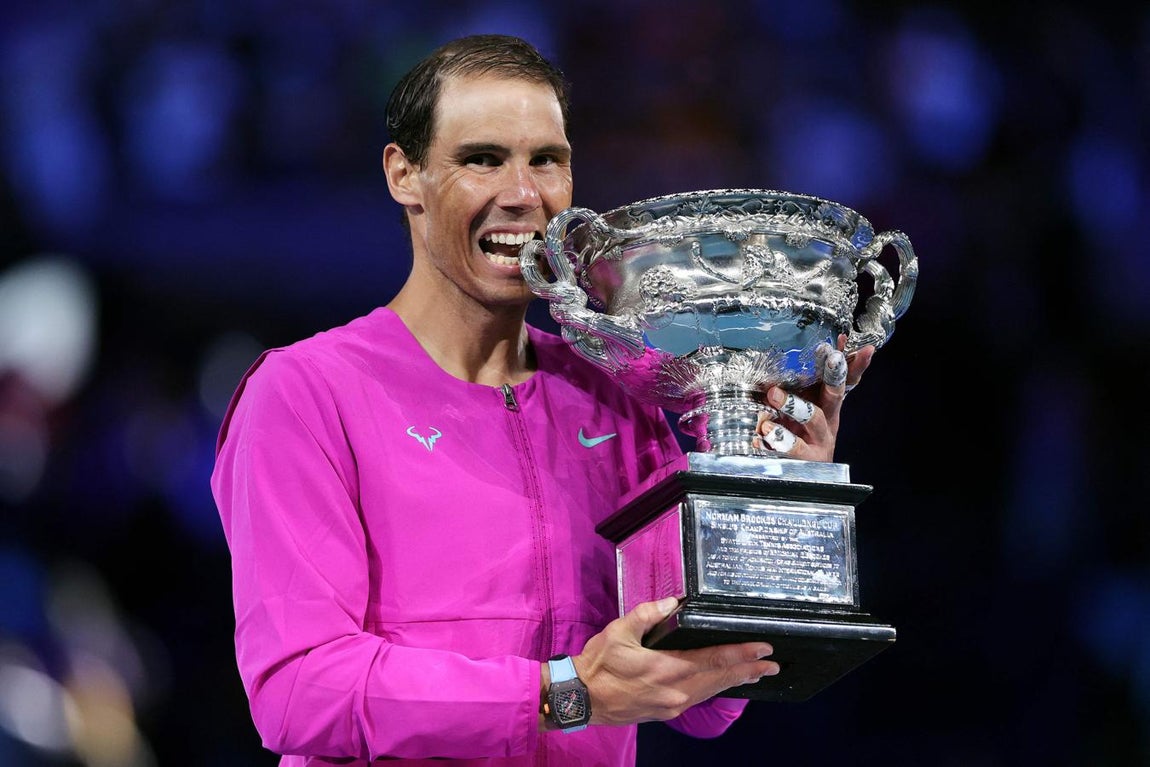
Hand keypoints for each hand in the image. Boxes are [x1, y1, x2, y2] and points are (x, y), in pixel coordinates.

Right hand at [572, 597, 778, 725]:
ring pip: (712, 691)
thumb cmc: (598, 663)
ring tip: (756, 674)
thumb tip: (674, 603)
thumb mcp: (619, 631)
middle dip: (748, 670)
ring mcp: (672, 705)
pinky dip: (716, 689)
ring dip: (735, 681)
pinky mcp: (666, 712)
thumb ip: (648, 614)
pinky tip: (723, 684)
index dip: (740, 654)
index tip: (763, 650)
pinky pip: (699, 698)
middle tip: (772, 664)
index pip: (713, 660)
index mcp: (666, 669)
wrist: (580, 698)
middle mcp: (675, 691)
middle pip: (720, 679)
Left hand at [754, 334, 873, 461]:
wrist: (811, 476)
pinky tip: (762, 434)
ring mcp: (818, 440)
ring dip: (795, 405)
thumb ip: (806, 384)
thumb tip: (804, 353)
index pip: (846, 379)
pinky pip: (791, 448)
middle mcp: (828, 420)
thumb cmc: (806, 434)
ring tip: (773, 394)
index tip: (840, 348)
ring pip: (813, 419)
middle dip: (833, 377)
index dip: (850, 363)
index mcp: (830, 404)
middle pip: (835, 395)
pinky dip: (776, 440)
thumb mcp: (810, 405)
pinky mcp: (805, 459)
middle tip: (828, 360)